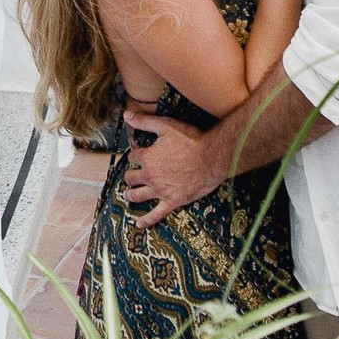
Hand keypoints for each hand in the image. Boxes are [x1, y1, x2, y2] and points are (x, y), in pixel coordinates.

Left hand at [116, 112, 225, 227]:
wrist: (212, 158)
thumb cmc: (191, 140)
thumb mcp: (167, 126)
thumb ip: (145, 121)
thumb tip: (126, 114)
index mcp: (148, 158)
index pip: (133, 157)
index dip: (135, 154)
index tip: (137, 154)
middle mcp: (150, 176)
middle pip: (131, 177)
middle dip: (130, 175)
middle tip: (131, 176)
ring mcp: (160, 191)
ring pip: (137, 196)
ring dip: (130, 195)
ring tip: (128, 194)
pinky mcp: (172, 201)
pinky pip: (156, 214)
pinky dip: (146, 220)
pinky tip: (138, 224)